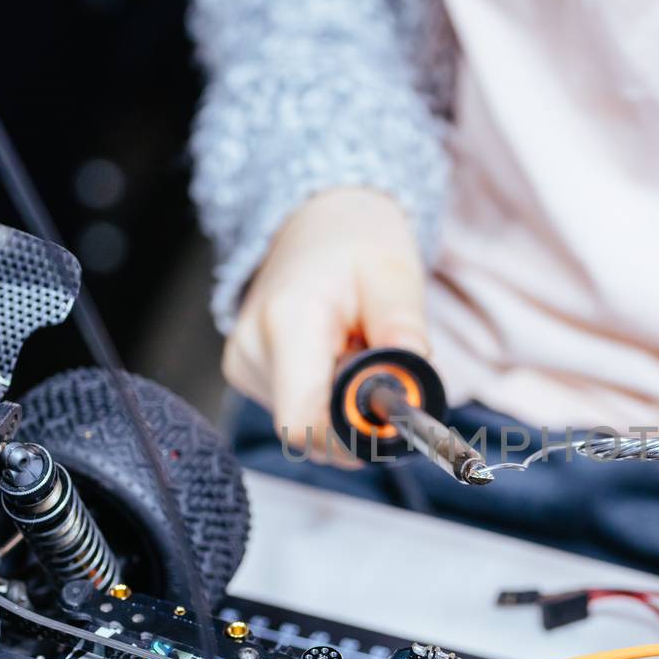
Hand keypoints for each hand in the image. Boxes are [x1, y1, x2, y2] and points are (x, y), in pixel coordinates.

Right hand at [222, 188, 428, 462]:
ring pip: (306, 423)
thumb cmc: (357, 242)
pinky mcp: (246, 372)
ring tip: (354, 348)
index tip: (392, 421)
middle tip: (382, 366)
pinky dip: (326, 396)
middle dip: (356, 418)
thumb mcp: (395, 276)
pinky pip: (297, 409)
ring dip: (343, 404)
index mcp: (287, 321)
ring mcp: (243, 363)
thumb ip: (403, 333)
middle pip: (308, 429)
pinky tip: (334, 355)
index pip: (304, 421)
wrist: (317, 221)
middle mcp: (252, 348)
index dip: (351, 437)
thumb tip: (415, 392)